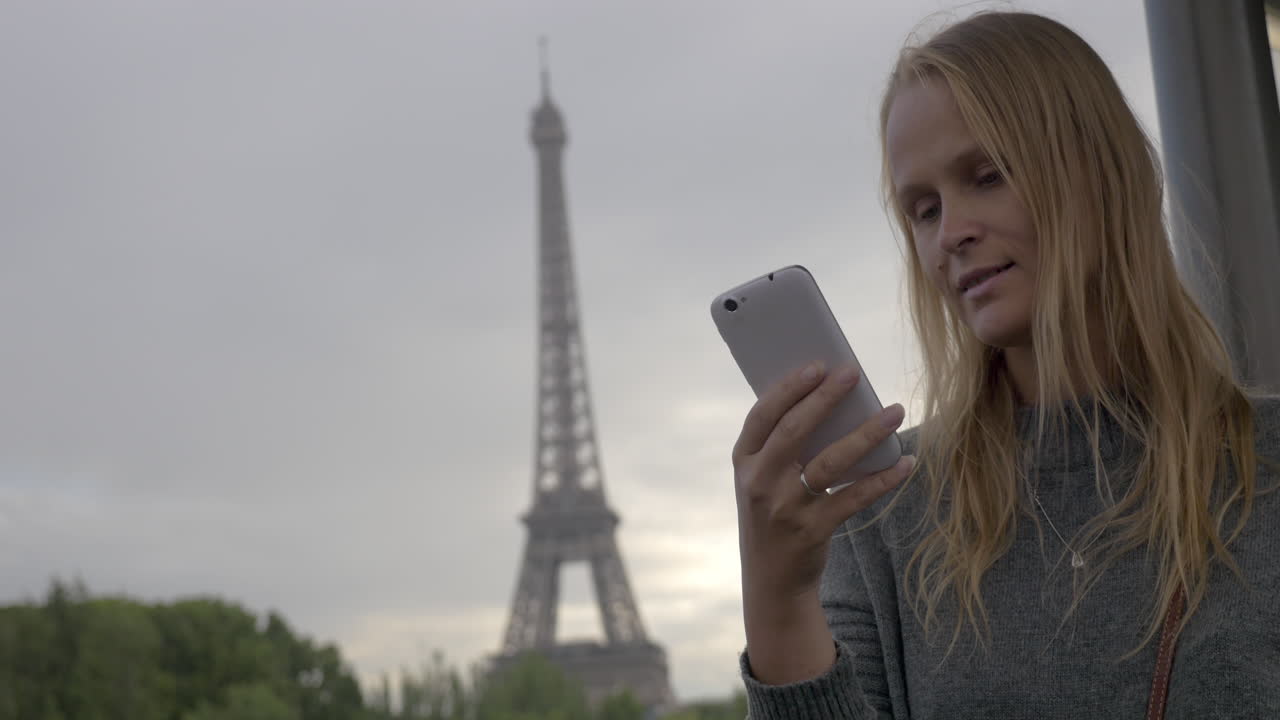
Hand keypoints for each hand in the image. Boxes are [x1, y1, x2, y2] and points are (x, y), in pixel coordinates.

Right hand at [732, 361, 914, 682]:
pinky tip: (905, 462)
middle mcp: (759, 483)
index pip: (763, 415)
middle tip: (853, 373)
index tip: (817, 365)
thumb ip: (783, 446)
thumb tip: (830, 398)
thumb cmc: (773, 514)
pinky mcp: (812, 531)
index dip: (789, 388)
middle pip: (794, 431)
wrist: (771, 581)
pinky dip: (882, 479)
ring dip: (866, 433)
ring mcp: (784, 508)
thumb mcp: (762, 479)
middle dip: (825, 397)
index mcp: (744, 462)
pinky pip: (853, 498)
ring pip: (830, 462)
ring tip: (894, 411)